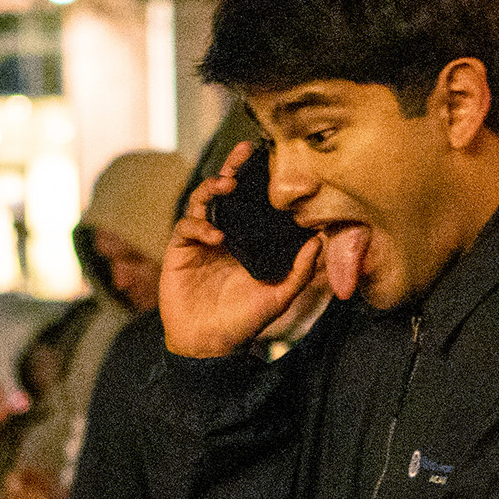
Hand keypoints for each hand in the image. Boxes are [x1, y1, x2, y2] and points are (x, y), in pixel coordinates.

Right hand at [162, 141, 323, 358]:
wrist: (209, 345)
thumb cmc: (244, 322)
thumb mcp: (280, 296)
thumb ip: (300, 271)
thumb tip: (319, 240)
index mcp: (247, 241)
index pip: (252, 201)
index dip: (257, 179)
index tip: (268, 158)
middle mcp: (223, 235)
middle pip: (224, 192)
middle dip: (232, 168)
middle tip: (243, 153)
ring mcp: (199, 242)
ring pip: (201, 201)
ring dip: (212, 188)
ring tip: (227, 186)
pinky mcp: (179, 252)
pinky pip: (186, 227)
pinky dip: (199, 225)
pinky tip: (215, 236)